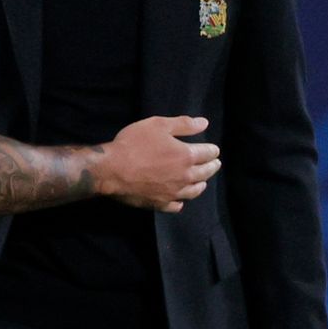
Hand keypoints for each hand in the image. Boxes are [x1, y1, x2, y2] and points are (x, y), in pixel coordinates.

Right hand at [96, 116, 219, 212]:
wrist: (112, 169)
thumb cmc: (134, 144)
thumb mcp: (158, 125)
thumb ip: (183, 124)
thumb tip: (204, 123)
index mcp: (186, 156)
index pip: (207, 153)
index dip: (212, 150)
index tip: (214, 150)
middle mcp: (185, 177)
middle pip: (204, 173)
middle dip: (212, 167)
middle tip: (215, 164)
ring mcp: (173, 193)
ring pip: (194, 191)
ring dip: (201, 184)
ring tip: (203, 182)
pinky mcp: (160, 204)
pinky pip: (176, 205)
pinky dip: (181, 201)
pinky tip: (180, 199)